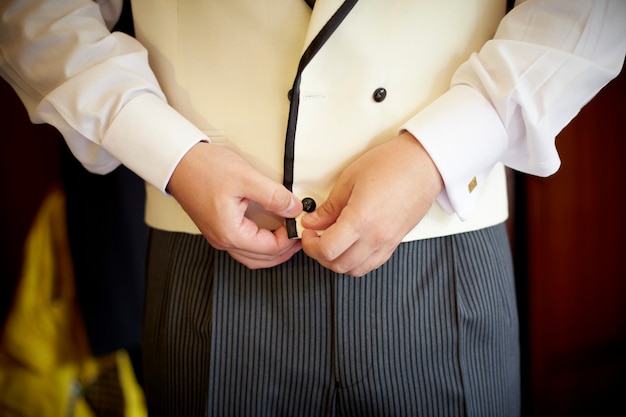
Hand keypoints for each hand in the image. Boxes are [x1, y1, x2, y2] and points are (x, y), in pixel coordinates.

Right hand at [167, 142, 302, 268]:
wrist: (178, 161)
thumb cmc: (204, 168)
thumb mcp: (246, 178)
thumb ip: (274, 196)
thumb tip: (295, 208)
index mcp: (230, 233)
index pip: (270, 248)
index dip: (290, 239)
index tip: (300, 224)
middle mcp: (222, 240)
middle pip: (262, 259)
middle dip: (284, 250)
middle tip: (300, 235)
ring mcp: (218, 236)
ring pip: (252, 256)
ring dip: (272, 250)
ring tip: (289, 235)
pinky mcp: (217, 227)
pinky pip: (243, 245)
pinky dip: (260, 243)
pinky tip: (270, 230)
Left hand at [300, 131, 442, 276]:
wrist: (423, 164)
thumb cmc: (392, 164)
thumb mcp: (350, 179)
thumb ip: (330, 206)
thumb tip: (314, 220)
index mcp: (361, 219)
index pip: (327, 249)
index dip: (310, 245)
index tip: (307, 233)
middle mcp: (376, 236)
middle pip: (339, 265)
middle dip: (320, 255)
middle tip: (315, 238)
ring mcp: (387, 242)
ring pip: (355, 270)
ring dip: (338, 261)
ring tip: (331, 243)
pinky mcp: (395, 242)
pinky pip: (372, 264)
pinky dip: (356, 262)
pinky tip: (350, 246)